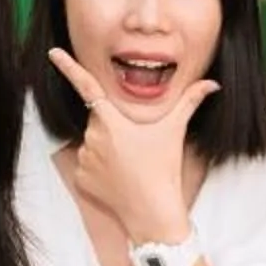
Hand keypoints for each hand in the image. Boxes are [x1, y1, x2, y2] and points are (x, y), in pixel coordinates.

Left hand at [46, 48, 214, 246]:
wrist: (152, 212)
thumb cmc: (164, 168)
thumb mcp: (175, 131)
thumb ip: (190, 101)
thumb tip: (212, 83)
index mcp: (112, 121)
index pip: (87, 87)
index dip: (69, 67)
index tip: (54, 53)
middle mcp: (93, 137)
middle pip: (98, 120)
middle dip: (113, 126)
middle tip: (136, 144)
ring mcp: (84, 159)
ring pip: (93, 143)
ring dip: (107, 147)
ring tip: (130, 164)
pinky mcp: (81, 178)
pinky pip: (87, 165)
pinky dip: (100, 168)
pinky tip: (118, 178)